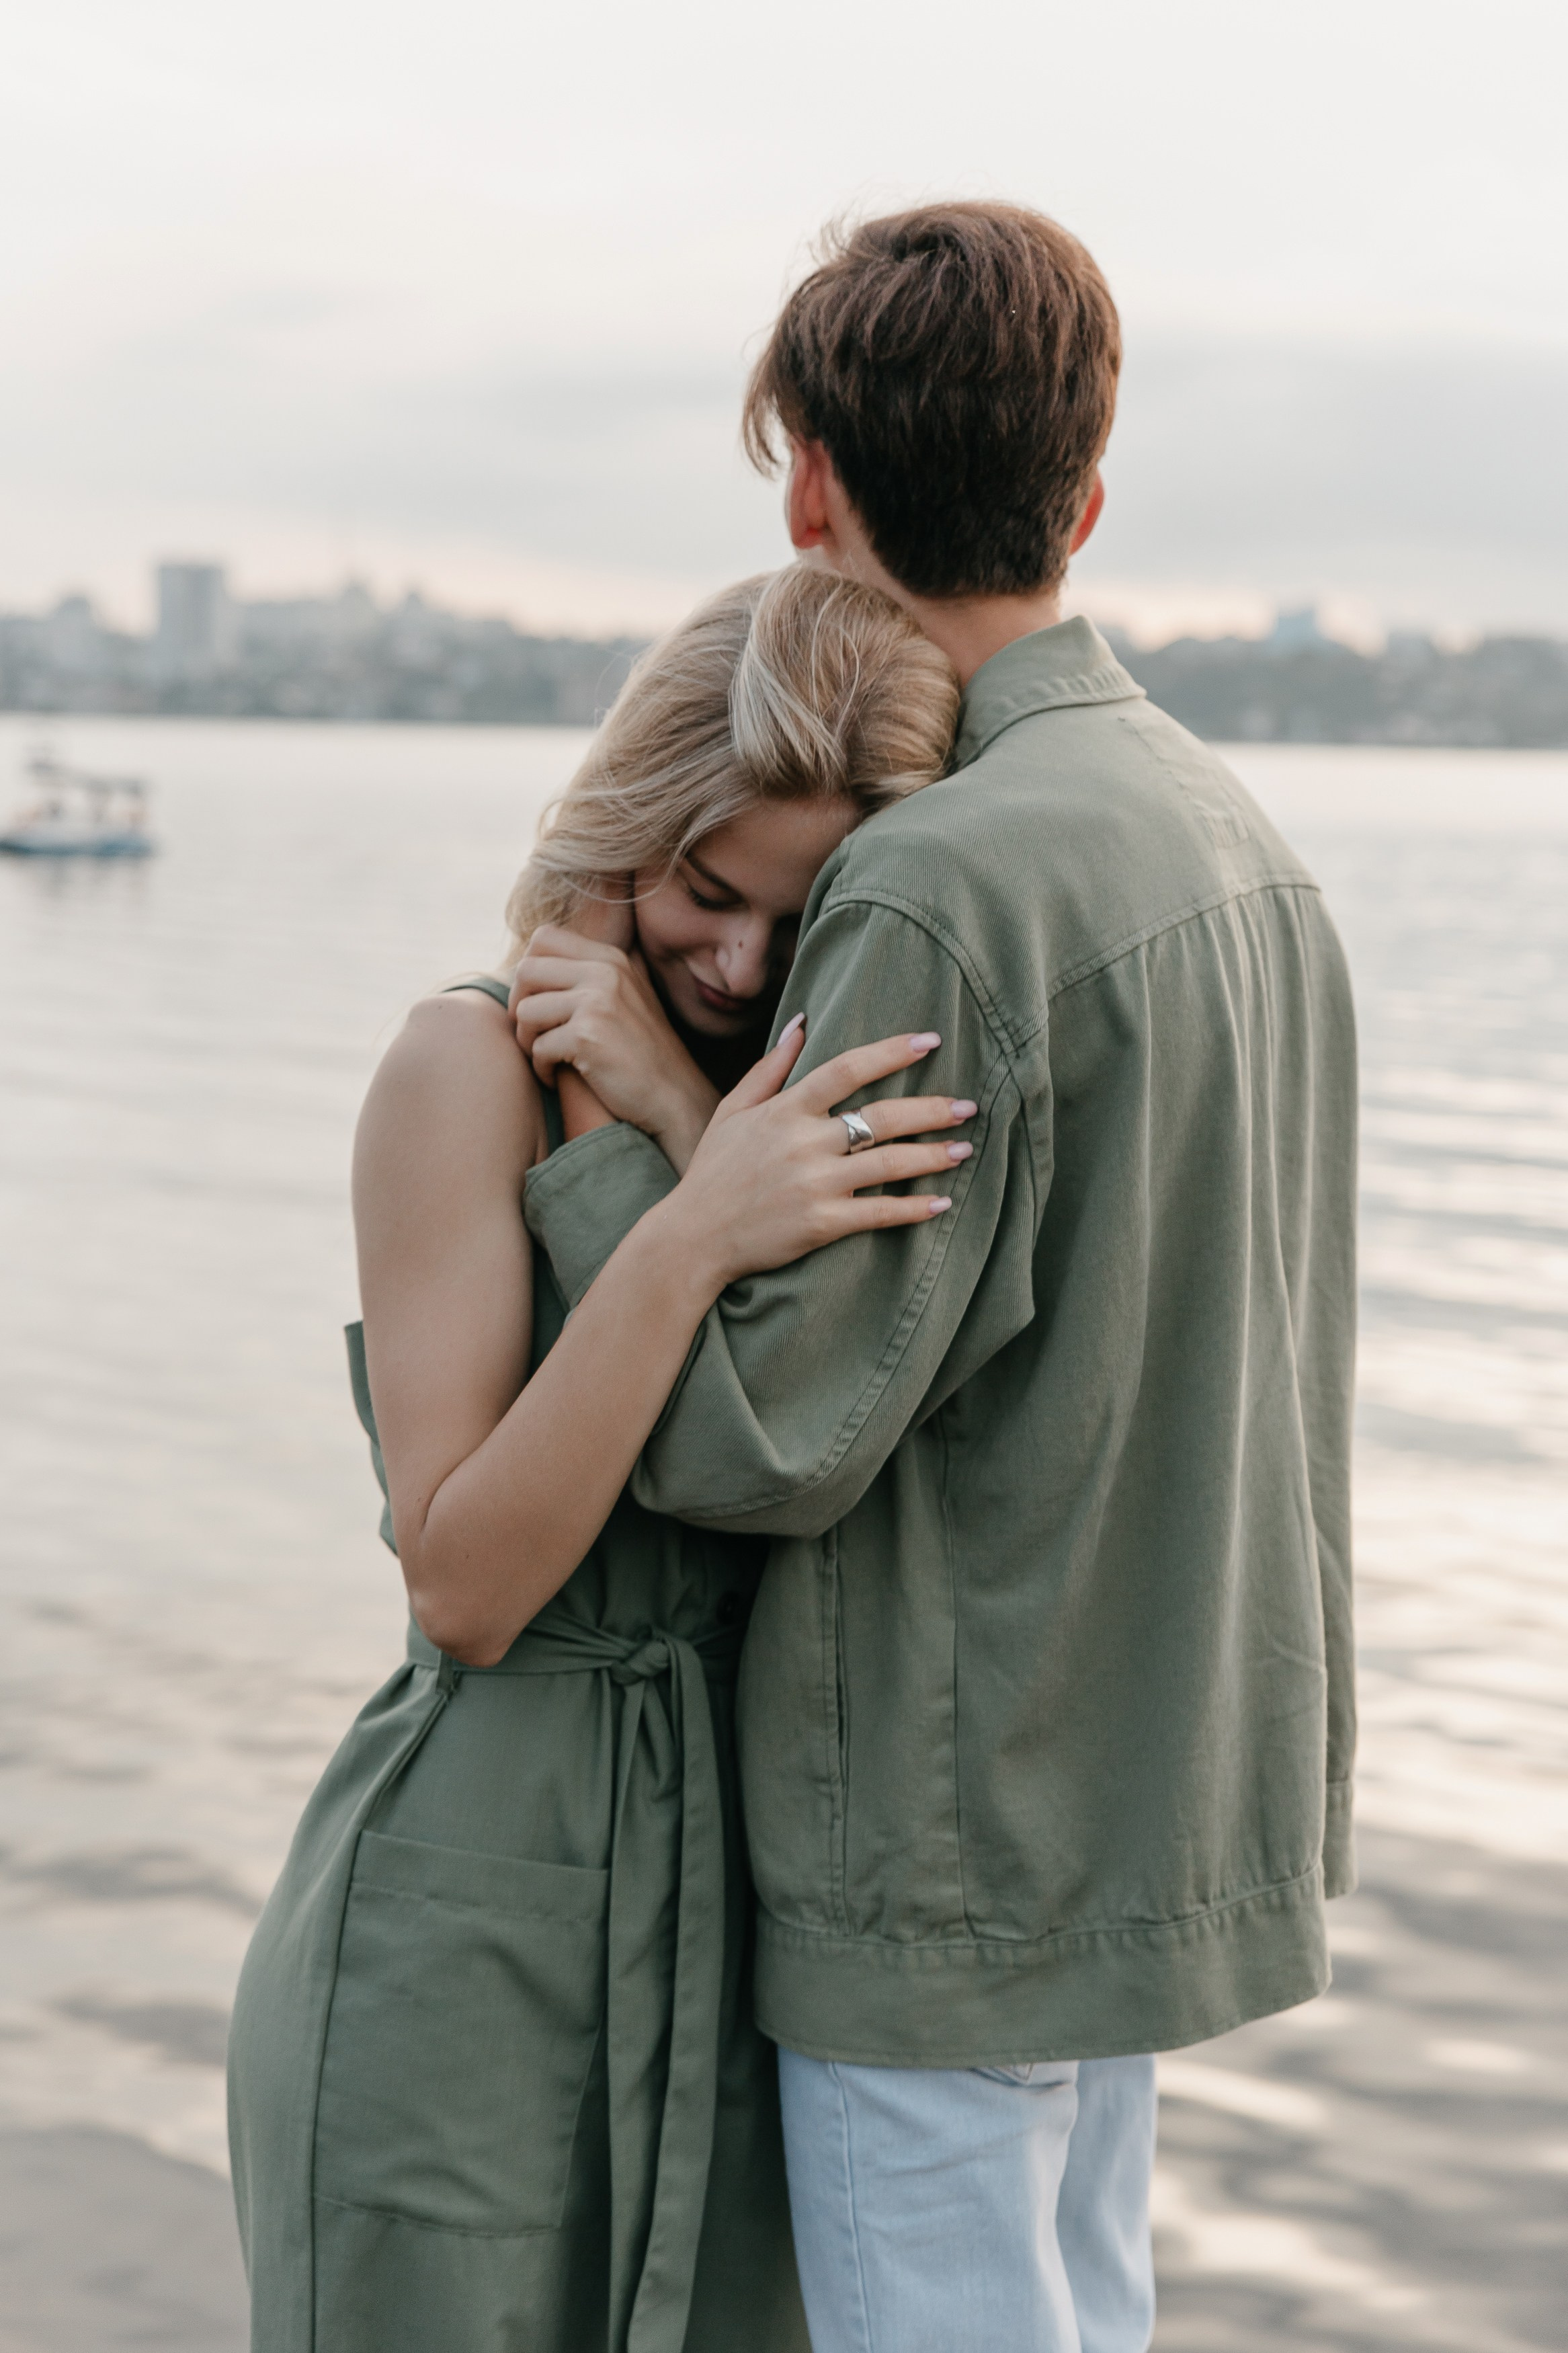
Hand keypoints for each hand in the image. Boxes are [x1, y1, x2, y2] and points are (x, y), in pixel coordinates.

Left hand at [509, 912, 719, 1170]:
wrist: (674, 1097)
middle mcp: (605, 971)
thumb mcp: (625, 998)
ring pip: (525, 1010)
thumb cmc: (642, 1054)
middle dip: (518, 1005)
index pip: (544, 939)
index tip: (537, 1002)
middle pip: (526, 970)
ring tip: (545, 1059)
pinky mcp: (588, 1036)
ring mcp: (598, 1001)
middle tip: (531, 1033)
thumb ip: (590, 975)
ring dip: (526, 1041)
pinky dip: (541, 1069)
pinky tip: (556, 1079)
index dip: (528, 972)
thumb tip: (535, 962)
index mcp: (611, 959)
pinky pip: (538, 1047)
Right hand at [656, 1024, 976, 1292]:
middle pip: (882, 1117)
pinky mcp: (821, 1224)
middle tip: (969, 1107)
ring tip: (965, 1150)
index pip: (848, 1068)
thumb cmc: (713, 1171)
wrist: (692, 1238)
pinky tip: (941, 1203)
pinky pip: (879, 1213)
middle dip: (932, 1110)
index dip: (892, 1052)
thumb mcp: (732, 1110)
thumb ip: (770, 1067)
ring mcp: (815, 1185)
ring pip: (889, 1165)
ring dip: (933, 1157)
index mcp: (785, 1109)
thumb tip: (801, 1020)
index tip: (931, 1041)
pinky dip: (914, 1209)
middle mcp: (804, 1143)